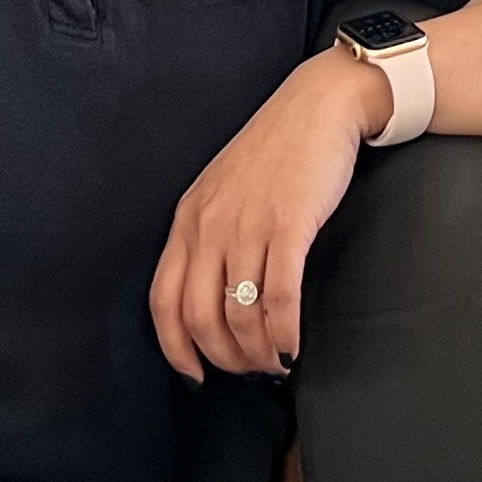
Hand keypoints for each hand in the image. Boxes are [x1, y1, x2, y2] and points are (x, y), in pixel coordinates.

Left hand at [150, 53, 379, 378]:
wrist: (318, 107)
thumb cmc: (276, 150)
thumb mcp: (222, 190)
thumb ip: (210, 236)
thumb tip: (215, 297)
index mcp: (188, 221)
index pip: (163, 301)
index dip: (176, 349)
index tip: (195, 375)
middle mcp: (209, 227)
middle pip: (199, 318)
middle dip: (224, 358)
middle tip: (248, 371)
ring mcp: (247, 227)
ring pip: (240, 315)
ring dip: (258, 352)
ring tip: (274, 362)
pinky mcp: (288, 227)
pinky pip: (279, 298)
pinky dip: (283, 333)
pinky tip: (292, 345)